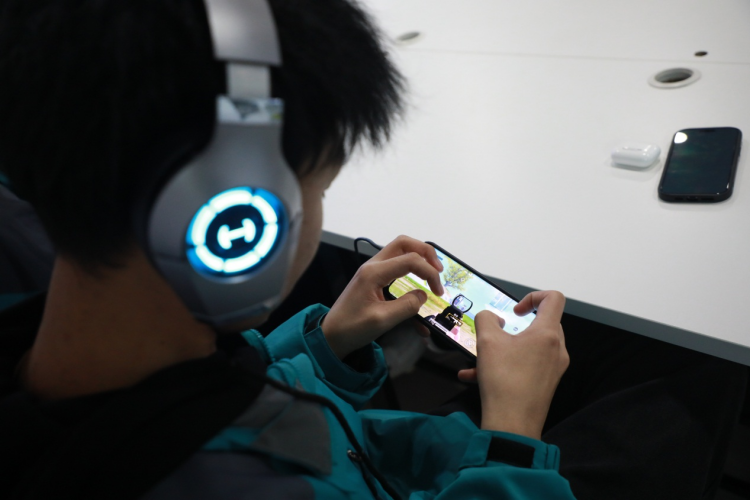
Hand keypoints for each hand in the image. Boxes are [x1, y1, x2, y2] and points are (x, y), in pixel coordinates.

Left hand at [321, 235, 443, 358]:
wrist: (331, 335)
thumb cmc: (352, 328)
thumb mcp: (381, 321)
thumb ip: (406, 307)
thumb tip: (424, 296)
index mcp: (374, 273)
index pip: (410, 260)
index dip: (429, 272)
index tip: (438, 292)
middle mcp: (373, 266)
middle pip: (404, 244)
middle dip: (426, 253)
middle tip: (438, 270)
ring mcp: (373, 271)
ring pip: (400, 252)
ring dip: (419, 259)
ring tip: (432, 275)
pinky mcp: (374, 280)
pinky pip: (396, 269)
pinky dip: (411, 276)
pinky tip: (419, 297)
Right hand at [458, 291, 568, 439]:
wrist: (512, 424)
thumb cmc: (503, 380)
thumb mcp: (486, 341)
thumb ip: (486, 319)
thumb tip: (493, 319)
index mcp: (547, 333)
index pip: (554, 298)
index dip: (533, 296)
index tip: (515, 311)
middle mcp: (556, 349)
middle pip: (542, 324)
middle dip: (516, 326)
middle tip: (497, 335)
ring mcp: (554, 368)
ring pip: (530, 347)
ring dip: (505, 349)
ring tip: (479, 360)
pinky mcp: (546, 384)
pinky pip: (527, 366)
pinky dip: (506, 366)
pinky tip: (475, 377)